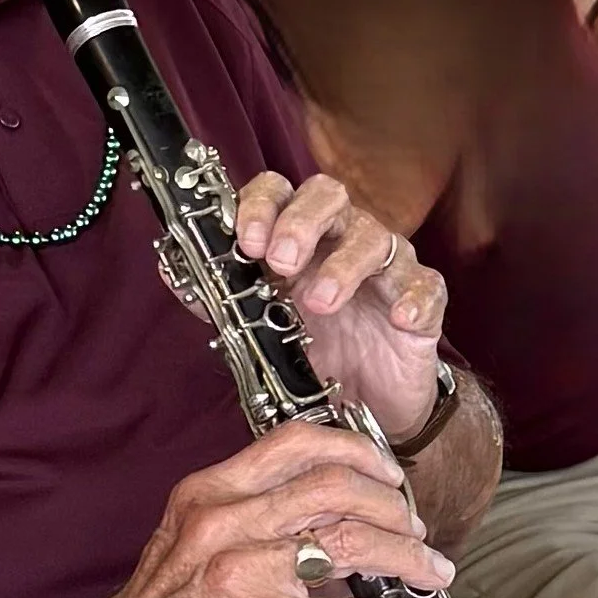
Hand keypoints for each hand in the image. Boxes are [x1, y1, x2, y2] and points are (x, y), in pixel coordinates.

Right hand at [77, 422, 456, 597]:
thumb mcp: (192, 539)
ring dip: (408, 559)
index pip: (295, 444)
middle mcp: (226, 522)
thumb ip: (252, 517)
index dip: (355, 450)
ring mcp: (243, 572)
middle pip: (335, 487)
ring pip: (351, 543)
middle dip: (392, 507)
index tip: (386, 471)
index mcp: (210, 493)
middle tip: (415, 530)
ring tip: (431, 574)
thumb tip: (328, 517)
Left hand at [234, 171, 444, 442]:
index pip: (279, 191)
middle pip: (328, 195)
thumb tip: (171, 272)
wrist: (367, 405)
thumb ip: (220, 295)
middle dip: (301, 223)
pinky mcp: (422, 301)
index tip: (246, 241)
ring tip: (320, 303)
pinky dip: (413, 296)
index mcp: (298, 236)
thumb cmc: (315, 349)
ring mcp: (386, 266)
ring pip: (376, 237)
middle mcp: (341, 238)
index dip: (261, 206)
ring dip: (344, 266)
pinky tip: (397, 316)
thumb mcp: (260, 325)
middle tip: (281, 262)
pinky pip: (426, 285)